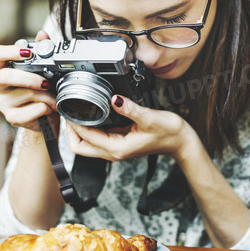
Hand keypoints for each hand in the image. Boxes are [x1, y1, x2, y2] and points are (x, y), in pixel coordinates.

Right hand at [0, 30, 57, 131]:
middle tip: (47, 82)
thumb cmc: (41, 90)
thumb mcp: (43, 69)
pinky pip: (33, 110)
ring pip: (26, 94)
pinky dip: (46, 108)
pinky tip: (49, 108)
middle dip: (31, 78)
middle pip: (6, 76)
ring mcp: (2, 102)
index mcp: (3, 68)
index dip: (9, 52)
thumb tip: (42, 35)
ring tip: (54, 97)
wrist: (45, 117)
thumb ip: (42, 50)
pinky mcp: (12, 118)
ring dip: (47, 95)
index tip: (27, 52)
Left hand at [65, 95, 192, 161]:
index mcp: (117, 148)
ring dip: (78, 129)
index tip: (69, 109)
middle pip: (79, 147)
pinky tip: (91, 113)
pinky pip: (97, 137)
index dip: (74, 124)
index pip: (85, 139)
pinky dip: (89, 127)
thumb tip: (113, 99)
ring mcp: (115, 148)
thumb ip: (129, 109)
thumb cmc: (169, 133)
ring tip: (75, 110)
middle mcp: (113, 152)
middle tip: (68, 111)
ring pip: (86, 143)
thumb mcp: (149, 118)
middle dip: (70, 131)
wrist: (181, 142)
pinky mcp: (118, 142)